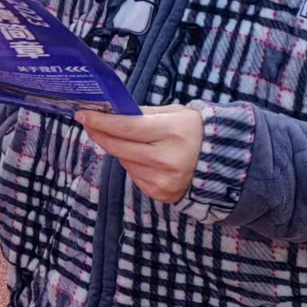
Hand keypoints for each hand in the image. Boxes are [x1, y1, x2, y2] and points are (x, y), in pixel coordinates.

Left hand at [75, 105, 203, 203]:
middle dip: (100, 134)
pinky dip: (133, 165)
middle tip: (89, 123)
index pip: (126, 127)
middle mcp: (166, 159)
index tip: (83, 115)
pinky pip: (134, 176)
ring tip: (128, 139)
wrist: (222, 160)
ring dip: (119, 149)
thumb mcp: (173, 113)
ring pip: (124, 162)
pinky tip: (144, 157)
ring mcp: (163, 180)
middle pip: (119, 147)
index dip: (101, 122)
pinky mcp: (162, 193)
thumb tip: (111, 112)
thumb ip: (142, 113)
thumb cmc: (194, 130)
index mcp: (171, 132)